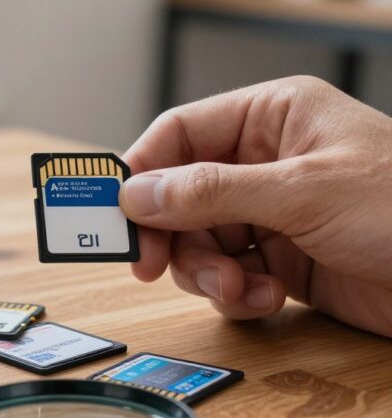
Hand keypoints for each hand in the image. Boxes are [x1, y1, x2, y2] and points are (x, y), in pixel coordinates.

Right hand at [119, 75, 391, 337]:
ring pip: (197, 242)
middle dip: (170, 236)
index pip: (179, 135)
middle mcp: (265, 164)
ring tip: (238, 288)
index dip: (140, 173)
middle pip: (178, 196)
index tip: (114, 215)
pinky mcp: (282, 261)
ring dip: (206, 272)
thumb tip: (137, 192)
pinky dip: (234, 294)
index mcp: (272, 118)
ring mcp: (272, 214)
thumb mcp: (302, 191)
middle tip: (152, 267)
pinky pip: (227, 275)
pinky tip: (264, 299)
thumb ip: (210, 191)